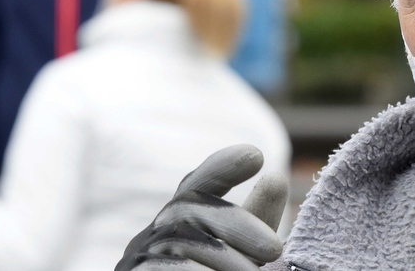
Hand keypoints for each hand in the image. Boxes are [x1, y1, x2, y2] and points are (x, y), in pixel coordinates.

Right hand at [115, 144, 288, 270]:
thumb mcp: (242, 259)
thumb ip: (255, 225)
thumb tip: (276, 176)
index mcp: (181, 224)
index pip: (197, 183)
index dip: (222, 166)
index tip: (255, 155)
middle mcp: (153, 236)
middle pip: (188, 208)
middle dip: (236, 222)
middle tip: (275, 248)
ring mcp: (138, 262)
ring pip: (180, 242)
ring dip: (225, 261)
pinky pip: (166, 270)